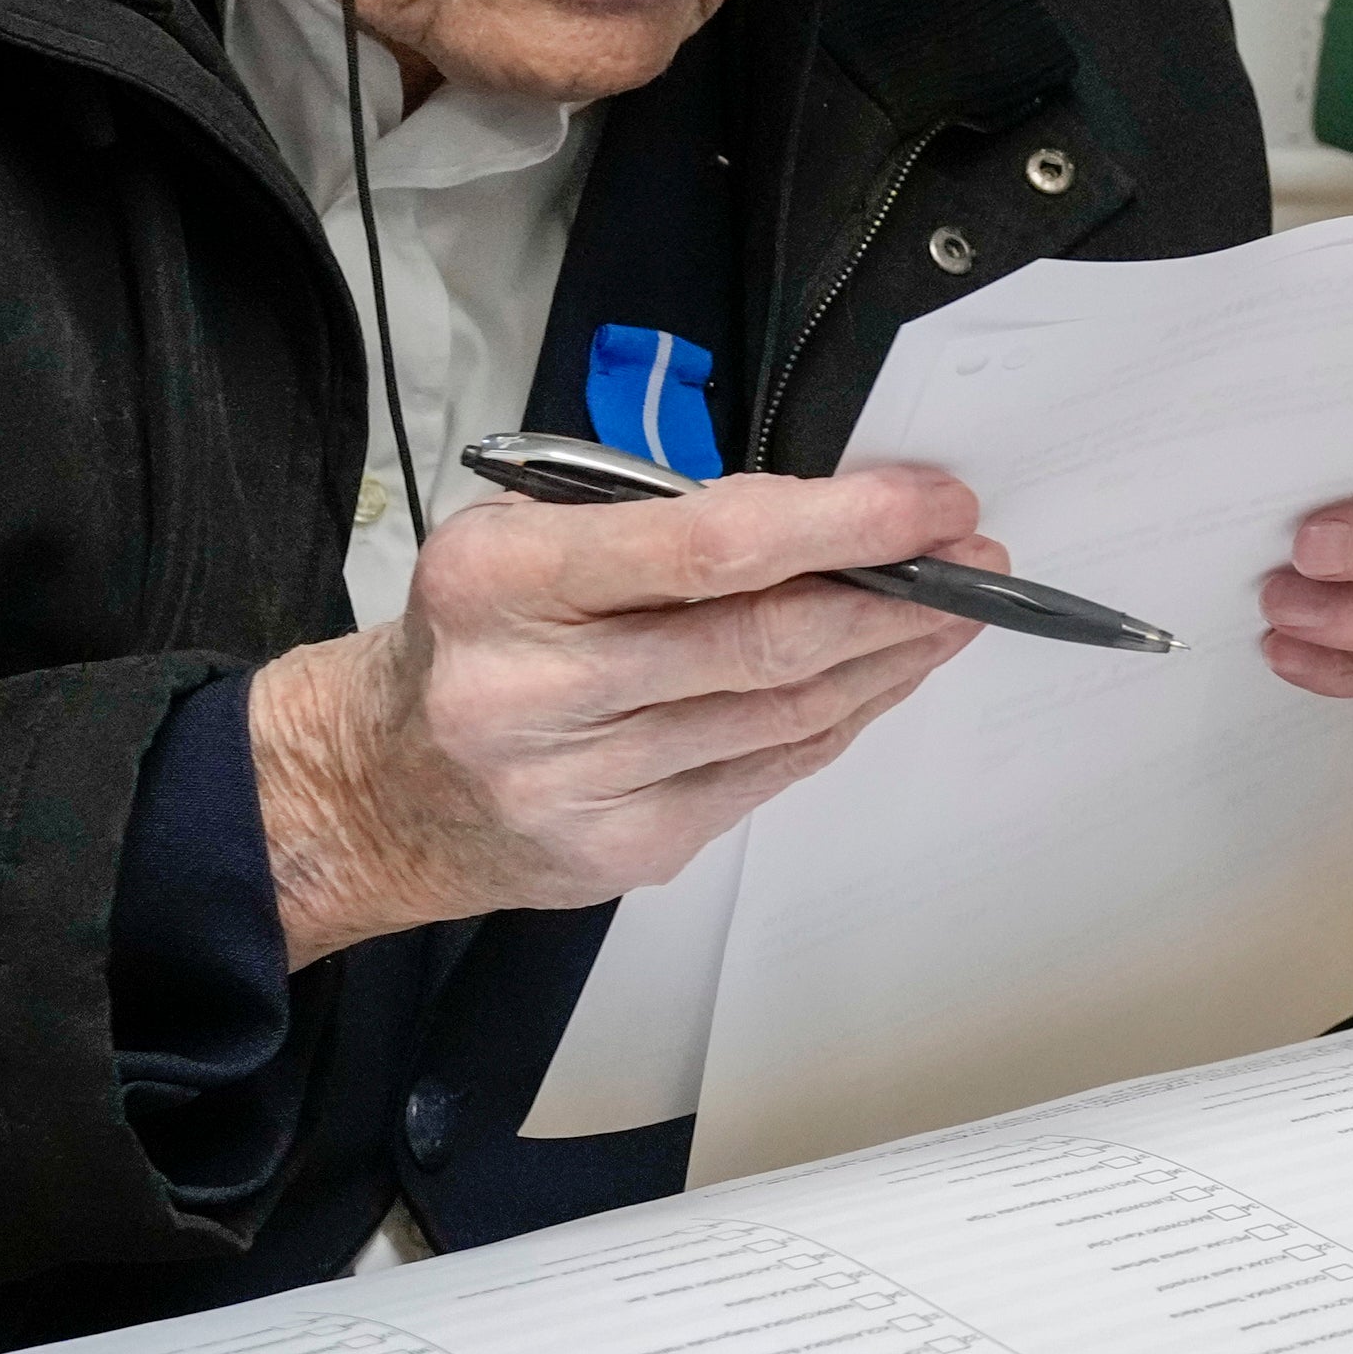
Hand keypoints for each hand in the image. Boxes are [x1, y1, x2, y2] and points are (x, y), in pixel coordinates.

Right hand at [248, 465, 994, 966]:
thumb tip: (836, 520)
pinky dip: (841, 716)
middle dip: (894, 595)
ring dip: (890, 658)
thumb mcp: (522, 535)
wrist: (376, 787)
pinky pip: (769, 773)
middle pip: (763, 643)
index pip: (708, 546)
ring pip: (783, 714)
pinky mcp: (624, 851)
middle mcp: (533, 692)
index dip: (842, 524)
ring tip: (953, 610)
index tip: (930, 501)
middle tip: (976, 559)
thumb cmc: (475, 633)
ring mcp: (580, 787)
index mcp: (501, 582)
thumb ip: (658, 521)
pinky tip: (885, 674)